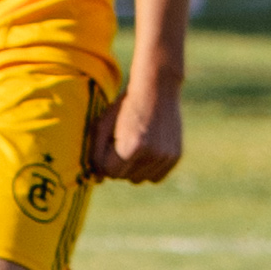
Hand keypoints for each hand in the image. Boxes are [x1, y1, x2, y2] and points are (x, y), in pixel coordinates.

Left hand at [88, 63, 184, 187]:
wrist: (157, 89)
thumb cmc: (124, 107)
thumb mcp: (103, 124)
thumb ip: (95, 153)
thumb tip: (99, 180)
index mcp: (131, 148)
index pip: (109, 172)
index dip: (105, 159)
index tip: (109, 144)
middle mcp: (151, 155)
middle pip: (124, 177)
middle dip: (118, 163)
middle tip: (123, 140)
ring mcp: (166, 157)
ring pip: (139, 179)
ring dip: (133, 167)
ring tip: (135, 144)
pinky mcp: (175, 157)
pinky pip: (155, 177)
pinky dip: (148, 168)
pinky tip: (147, 149)